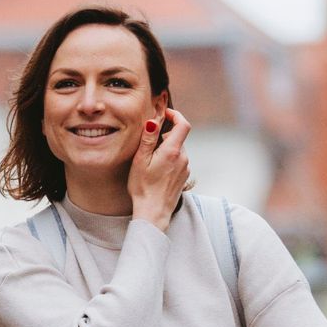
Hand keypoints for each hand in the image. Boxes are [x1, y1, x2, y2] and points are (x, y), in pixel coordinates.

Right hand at [128, 108, 191, 227]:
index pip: (183, 124)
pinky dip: (169, 159)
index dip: (175, 115)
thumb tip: (153, 120)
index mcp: (173, 151)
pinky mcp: (184, 177)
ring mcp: (185, 168)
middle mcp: (183, 158)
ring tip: (150, 160)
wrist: (153, 213)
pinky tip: (157, 170)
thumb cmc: (143, 188)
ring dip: (166, 148)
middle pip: (179, 137)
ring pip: (178, 150)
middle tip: (149, 142)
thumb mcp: (141, 161)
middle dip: (165, 135)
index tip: (165, 114)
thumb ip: (148, 139)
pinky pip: (178, 161)